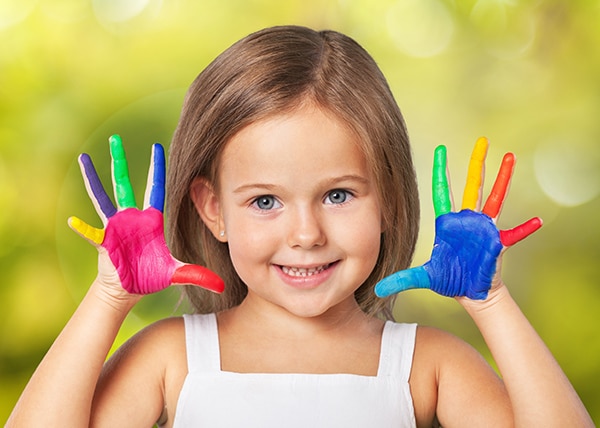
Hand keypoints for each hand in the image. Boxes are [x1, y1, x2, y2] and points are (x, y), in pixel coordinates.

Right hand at [68, 135, 223, 294]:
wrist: (128, 291)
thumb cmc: (150, 277)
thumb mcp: (176, 273)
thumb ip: (198, 275)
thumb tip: (222, 286)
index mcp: (150, 220)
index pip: (155, 188)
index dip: (156, 168)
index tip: (157, 147)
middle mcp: (131, 218)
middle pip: (124, 183)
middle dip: (120, 161)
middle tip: (115, 138)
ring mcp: (114, 227)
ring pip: (102, 197)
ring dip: (93, 179)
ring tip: (83, 158)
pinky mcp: (103, 241)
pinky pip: (91, 233)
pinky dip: (83, 228)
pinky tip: (73, 220)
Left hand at [375, 137, 541, 299]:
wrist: (469, 294)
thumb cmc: (450, 280)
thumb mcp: (424, 277)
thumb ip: (403, 279)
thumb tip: (378, 288)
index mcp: (448, 223)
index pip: (442, 190)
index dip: (441, 170)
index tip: (440, 149)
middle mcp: (467, 220)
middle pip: (472, 185)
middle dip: (476, 163)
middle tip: (482, 140)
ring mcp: (484, 228)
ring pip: (495, 198)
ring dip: (502, 179)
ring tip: (510, 158)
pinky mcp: (498, 242)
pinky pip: (514, 234)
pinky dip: (525, 229)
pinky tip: (538, 221)